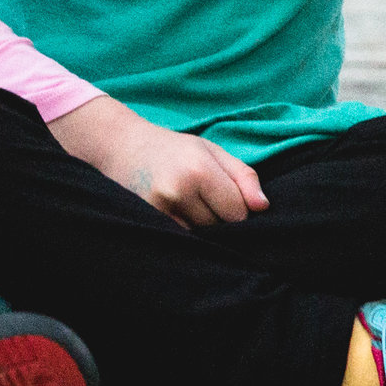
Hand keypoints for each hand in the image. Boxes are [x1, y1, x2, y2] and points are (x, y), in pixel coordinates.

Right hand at [47, 95, 269, 228]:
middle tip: (205, 200)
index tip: (227, 198)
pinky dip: (186, 232)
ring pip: (202, 237)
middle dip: (220, 219)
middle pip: (220, 228)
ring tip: (190, 206)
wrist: (122, 147)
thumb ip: (243, 176)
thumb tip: (262, 207)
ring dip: (203, 228)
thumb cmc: (174, 148)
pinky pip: (182, 239)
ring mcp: (160, 210)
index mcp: (200, 170)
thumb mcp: (212, 151)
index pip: (238, 212)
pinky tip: (178, 215)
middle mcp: (179, 191)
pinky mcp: (148, 221)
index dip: (239, 208)